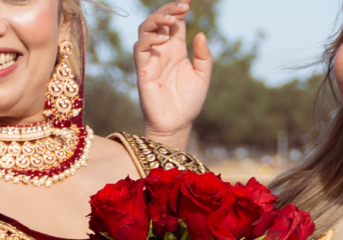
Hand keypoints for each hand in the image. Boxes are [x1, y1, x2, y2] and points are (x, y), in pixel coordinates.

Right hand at [135, 2, 212, 149]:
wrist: (176, 124)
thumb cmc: (188, 102)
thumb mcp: (202, 75)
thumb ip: (203, 55)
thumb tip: (200, 33)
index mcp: (176, 50)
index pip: (174, 22)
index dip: (178, 9)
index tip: (188, 1)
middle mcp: (161, 51)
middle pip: (157, 21)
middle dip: (168, 10)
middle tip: (182, 6)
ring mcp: (150, 60)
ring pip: (145, 30)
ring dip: (156, 20)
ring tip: (171, 20)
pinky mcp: (142, 70)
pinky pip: (139, 49)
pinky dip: (149, 39)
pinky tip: (163, 39)